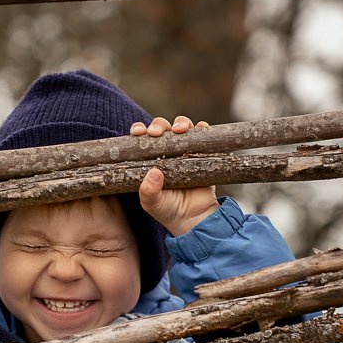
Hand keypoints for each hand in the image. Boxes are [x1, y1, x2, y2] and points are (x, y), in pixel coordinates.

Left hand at [131, 116, 218, 236]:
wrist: (194, 219)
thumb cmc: (168, 211)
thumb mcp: (152, 203)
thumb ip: (149, 191)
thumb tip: (154, 172)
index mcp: (150, 159)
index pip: (143, 139)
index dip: (140, 131)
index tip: (138, 132)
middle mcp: (167, 152)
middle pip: (162, 128)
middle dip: (159, 125)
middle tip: (157, 132)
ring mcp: (185, 151)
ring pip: (182, 127)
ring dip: (181, 123)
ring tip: (179, 130)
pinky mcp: (203, 154)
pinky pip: (204, 136)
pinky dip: (202, 128)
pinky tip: (199, 129)